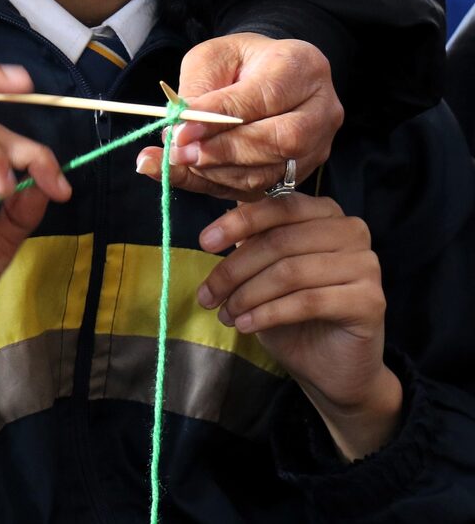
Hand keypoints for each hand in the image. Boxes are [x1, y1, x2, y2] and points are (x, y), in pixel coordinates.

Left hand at [135, 35, 342, 200]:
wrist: (265, 75)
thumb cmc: (238, 62)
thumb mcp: (212, 59)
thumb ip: (197, 90)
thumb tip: (179, 131)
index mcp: (303, 67)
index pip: (265, 98)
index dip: (221, 118)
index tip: (181, 130)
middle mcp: (321, 110)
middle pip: (279, 141)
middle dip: (223, 151)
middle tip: (179, 152)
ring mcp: (318, 145)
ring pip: (271, 171)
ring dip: (218, 171)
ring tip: (180, 160)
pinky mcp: (303, 171)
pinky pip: (262, 188)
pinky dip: (221, 183)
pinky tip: (190, 173)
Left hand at [197, 194, 401, 459]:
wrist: (332, 368)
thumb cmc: (294, 313)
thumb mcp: (264, 271)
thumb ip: (250, 243)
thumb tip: (215, 228)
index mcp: (325, 212)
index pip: (278, 206)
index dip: (238, 223)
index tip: (204, 243)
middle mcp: (351, 230)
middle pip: (280, 241)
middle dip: (234, 270)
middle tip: (207, 295)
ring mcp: (366, 265)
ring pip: (290, 272)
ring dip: (247, 295)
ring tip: (224, 314)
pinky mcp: (370, 301)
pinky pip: (308, 301)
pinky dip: (268, 313)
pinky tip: (245, 325)